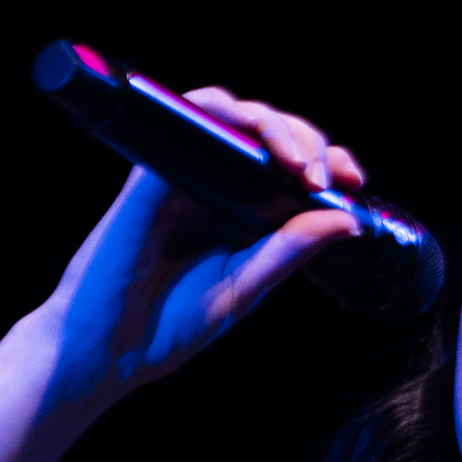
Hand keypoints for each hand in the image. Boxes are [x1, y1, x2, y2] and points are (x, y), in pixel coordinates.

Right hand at [36, 89, 366, 407]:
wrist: (107, 347)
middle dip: (308, 141)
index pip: (293, 169)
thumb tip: (350, 218)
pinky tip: (246, 131)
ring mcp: (182, 175)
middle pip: (268, 135)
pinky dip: (217, 114)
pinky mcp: (150, 174)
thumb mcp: (247, 287)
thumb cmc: (169, 324)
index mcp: (245, 215)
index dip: (328, 162)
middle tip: (325, 176)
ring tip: (296, 161)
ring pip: (229, 116)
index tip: (354, 180)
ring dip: (271, 124)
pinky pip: (183, 123)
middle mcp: (216, 188)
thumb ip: (292, 251)